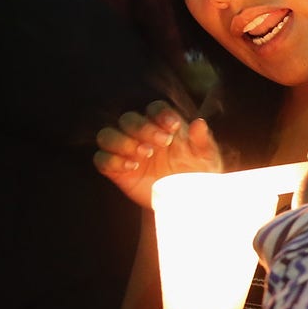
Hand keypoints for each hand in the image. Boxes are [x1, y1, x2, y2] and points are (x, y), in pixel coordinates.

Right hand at [94, 101, 222, 208]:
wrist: (186, 200)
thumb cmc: (197, 172)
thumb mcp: (206, 158)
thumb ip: (202, 140)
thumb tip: (199, 123)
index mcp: (163, 126)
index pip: (154, 108)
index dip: (160, 113)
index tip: (173, 127)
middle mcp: (141, 135)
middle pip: (128, 119)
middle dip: (142, 128)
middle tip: (161, 143)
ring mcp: (126, 152)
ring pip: (106, 135)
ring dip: (121, 141)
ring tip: (143, 154)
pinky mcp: (116, 171)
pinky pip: (101, 160)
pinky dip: (112, 161)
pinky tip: (132, 167)